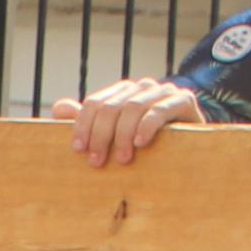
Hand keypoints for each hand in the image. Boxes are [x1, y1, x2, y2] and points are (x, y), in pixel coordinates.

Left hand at [51, 78, 204, 168]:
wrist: (191, 150)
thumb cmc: (147, 146)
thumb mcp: (115, 137)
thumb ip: (88, 122)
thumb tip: (58, 108)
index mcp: (122, 93)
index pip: (95, 103)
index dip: (83, 125)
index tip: (77, 149)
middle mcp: (141, 88)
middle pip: (111, 107)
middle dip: (101, 135)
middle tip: (96, 162)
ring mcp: (163, 92)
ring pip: (133, 108)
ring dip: (122, 135)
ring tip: (121, 160)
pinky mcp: (184, 100)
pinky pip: (160, 109)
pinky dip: (147, 126)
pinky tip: (140, 144)